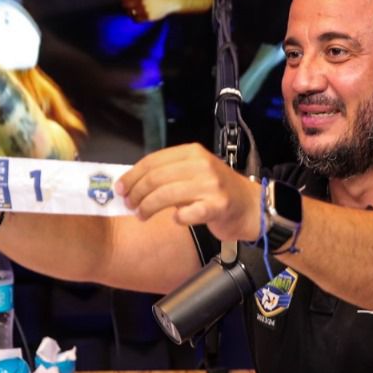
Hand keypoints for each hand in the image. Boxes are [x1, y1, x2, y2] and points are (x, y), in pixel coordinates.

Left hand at [115, 143, 260, 241]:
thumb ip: (170, 174)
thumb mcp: (195, 173)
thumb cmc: (218, 191)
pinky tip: (176, 220)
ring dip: (148, 207)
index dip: (132, 175)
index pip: (153, 161)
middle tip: (128, 205)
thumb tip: (133, 183)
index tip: (120, 189)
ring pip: (166, 195)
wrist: (252, 207)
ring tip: (141, 215)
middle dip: (137, 193)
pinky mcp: (217, 206)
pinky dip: (177, 218)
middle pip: (156, 178)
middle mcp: (201, 165)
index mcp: (192, 153)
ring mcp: (210, 185)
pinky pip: (187, 213)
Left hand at [119, 0, 174, 21]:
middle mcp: (142, 0)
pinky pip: (135, 19)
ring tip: (132, 10)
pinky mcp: (148, 17)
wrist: (169, 0)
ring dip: (129, 11)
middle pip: (125, 5)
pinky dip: (134, 17)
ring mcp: (145, 9)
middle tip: (126, 5)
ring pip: (130, 12)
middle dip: (124, 5)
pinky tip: (137, 15)